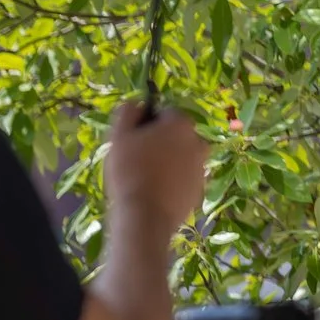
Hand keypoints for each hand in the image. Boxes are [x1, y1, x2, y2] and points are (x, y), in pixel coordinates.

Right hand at [104, 100, 207, 239]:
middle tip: (137, 159)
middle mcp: (198, 141)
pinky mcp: (199, 189)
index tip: (133, 139)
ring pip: (181, 157)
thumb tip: (136, 103)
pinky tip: (154, 192)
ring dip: (167, 162)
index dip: (147, 124)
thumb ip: (127, 112)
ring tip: (145, 178)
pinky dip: (172, 182)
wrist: (145, 216)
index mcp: (180, 124)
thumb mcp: (118, 136)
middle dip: (161, 142)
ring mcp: (201, 166)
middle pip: (176, 135)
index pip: (165, 113)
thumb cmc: (129, 171)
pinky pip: (183, 178)